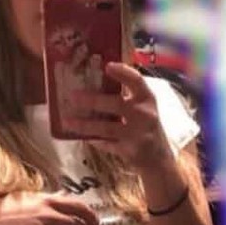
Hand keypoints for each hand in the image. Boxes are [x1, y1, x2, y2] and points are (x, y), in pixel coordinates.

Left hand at [64, 61, 173, 175]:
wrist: (158, 159)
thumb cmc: (146, 127)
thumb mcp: (143, 108)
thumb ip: (127, 96)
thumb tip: (96, 81)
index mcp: (147, 98)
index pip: (136, 81)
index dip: (122, 72)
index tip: (107, 66)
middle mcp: (144, 114)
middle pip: (115, 104)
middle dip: (92, 100)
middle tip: (72, 96)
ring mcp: (137, 134)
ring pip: (106, 127)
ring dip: (84, 124)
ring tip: (67, 121)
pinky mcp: (130, 151)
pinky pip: (106, 144)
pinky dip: (93, 140)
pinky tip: (82, 136)